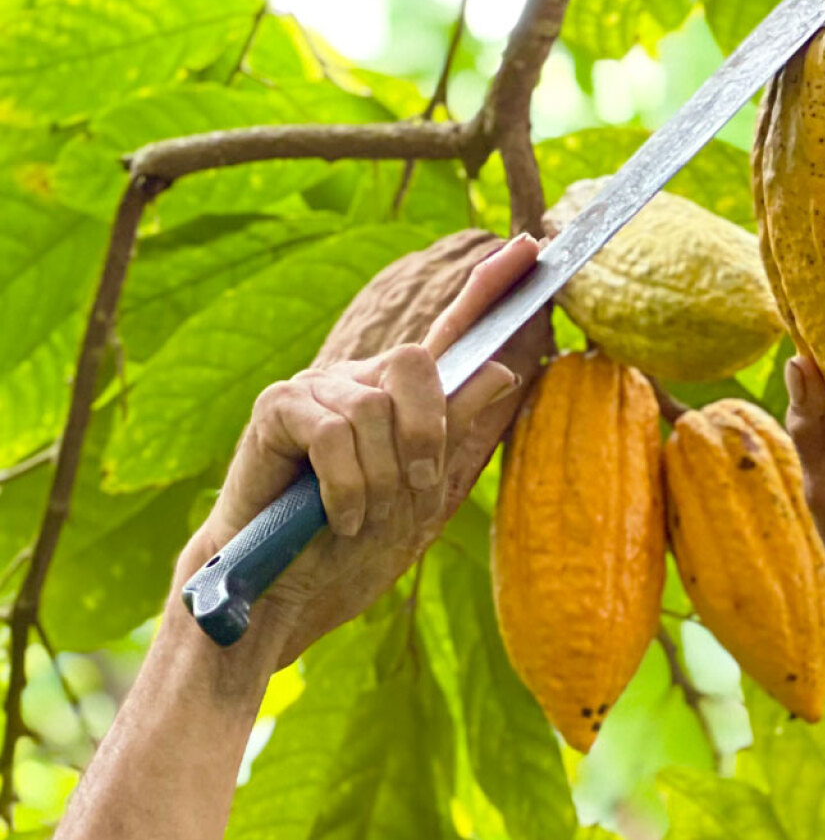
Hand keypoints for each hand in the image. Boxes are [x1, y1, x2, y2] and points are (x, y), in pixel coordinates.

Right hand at [179, 232, 541, 668]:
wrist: (285, 593)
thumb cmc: (347, 551)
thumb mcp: (420, 503)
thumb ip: (455, 438)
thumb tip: (502, 371)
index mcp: (399, 405)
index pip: (450, 337)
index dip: (488, 291)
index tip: (531, 247)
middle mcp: (359, 384)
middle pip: (417, 364)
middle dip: (425, 440)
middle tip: (408, 492)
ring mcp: (316, 391)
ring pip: (376, 412)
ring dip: (380, 483)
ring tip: (359, 519)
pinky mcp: (278, 408)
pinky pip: (336, 433)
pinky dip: (347, 489)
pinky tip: (335, 517)